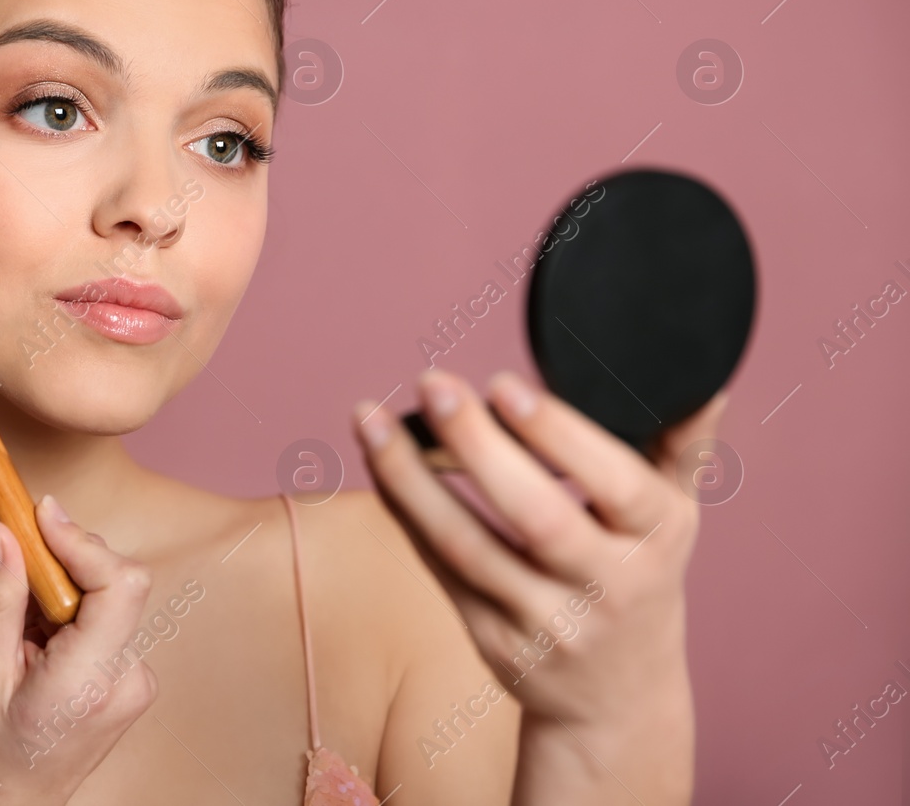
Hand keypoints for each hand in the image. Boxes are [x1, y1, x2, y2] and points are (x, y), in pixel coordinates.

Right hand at [0, 494, 156, 805]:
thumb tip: (1, 530)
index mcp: (93, 681)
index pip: (118, 583)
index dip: (78, 539)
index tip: (33, 512)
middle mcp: (124, 677)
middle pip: (101, 580)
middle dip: (37, 558)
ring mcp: (126, 679)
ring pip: (83, 597)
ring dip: (26, 597)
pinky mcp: (116, 678)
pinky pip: (83, 622)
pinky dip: (39, 620)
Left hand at [353, 368, 729, 804]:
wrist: (617, 700)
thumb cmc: (639, 578)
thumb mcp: (673, 517)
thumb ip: (682, 444)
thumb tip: (704, 375)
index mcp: (657, 538)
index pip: (615, 483)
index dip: (558, 435)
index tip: (504, 386)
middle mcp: (607, 586)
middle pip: (537, 516)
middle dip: (478, 446)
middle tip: (433, 384)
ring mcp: (547, 621)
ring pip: (468, 546)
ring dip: (410, 479)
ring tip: (371, 418)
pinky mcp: (493, 640)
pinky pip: (439, 566)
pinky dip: (404, 510)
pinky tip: (378, 461)